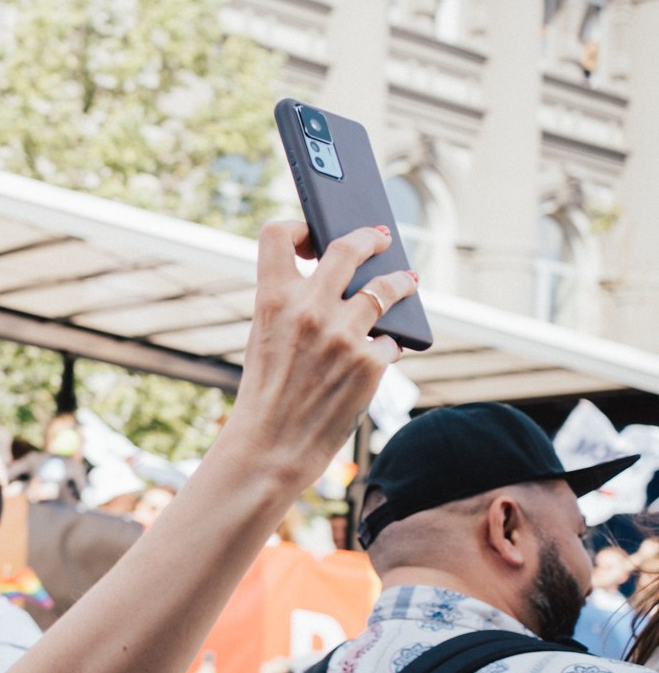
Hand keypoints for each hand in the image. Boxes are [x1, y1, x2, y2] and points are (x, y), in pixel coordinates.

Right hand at [220, 222, 415, 488]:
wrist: (270, 446)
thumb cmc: (267, 392)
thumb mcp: (266, 337)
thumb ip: (293, 305)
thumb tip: (344, 279)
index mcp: (271, 299)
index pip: (277, 234)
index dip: (298, 226)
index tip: (313, 234)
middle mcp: (308, 308)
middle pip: (348, 246)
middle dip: (370, 237)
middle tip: (381, 238)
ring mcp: (343, 334)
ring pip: (386, 287)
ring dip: (401, 282)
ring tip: (407, 282)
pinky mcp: (370, 362)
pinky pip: (390, 339)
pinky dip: (386, 345)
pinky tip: (381, 351)